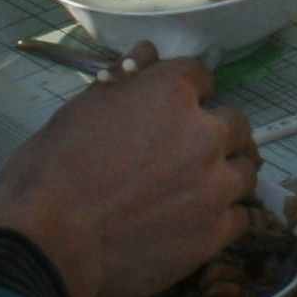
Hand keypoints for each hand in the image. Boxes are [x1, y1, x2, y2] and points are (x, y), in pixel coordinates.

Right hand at [0, 47, 257, 296]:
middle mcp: (204, 133)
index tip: (174, 108)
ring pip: (245, 169)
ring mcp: (215, 186)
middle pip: (235, 123)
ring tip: (200, 188)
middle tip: (189, 151)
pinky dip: (224, 215)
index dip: (187, 91)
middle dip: (216, 131)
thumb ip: (123, 82)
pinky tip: (200, 221)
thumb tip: (147, 55)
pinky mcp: (216, 233)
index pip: (200, 76)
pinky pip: (241, 216)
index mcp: (170, 94)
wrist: (51, 241)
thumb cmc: (53, 168)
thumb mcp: (80, 110)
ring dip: (227, 172)